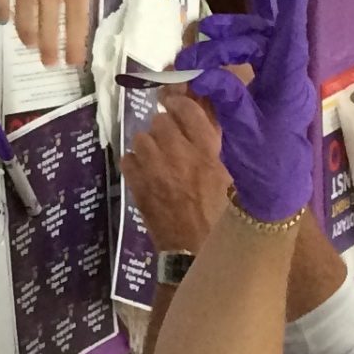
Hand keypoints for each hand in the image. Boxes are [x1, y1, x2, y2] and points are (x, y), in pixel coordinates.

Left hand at [122, 92, 230, 253]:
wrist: (196, 249)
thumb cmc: (220, 213)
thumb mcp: (227, 174)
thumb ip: (213, 144)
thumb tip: (203, 116)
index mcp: (207, 151)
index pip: (187, 109)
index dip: (181, 105)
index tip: (179, 108)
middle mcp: (178, 155)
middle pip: (161, 121)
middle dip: (165, 127)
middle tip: (170, 139)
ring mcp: (154, 170)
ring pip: (141, 138)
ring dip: (149, 144)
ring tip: (157, 157)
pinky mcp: (137, 186)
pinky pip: (127, 158)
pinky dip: (134, 162)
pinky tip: (145, 172)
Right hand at [184, 0, 314, 223]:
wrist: (276, 186)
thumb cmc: (265, 162)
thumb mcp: (242, 132)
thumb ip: (226, 99)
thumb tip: (202, 73)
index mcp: (287, 86)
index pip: (289, 39)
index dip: (289, 7)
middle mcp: (287, 74)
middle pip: (260, 38)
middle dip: (226, 38)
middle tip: (190, 56)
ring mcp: (279, 76)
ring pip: (256, 40)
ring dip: (229, 36)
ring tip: (201, 38)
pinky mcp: (270, 80)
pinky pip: (261, 45)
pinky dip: (255, 20)